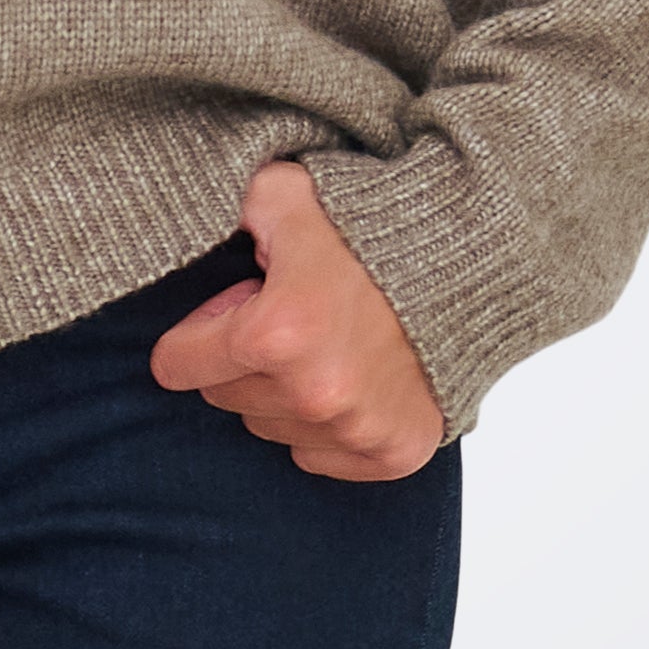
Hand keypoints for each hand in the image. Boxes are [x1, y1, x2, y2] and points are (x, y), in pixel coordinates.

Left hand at [148, 158, 447, 477]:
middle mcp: (314, 393)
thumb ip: (224, 207)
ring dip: (282, 391)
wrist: (472, 256)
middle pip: (223, 397)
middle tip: (283, 317)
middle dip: (239, 359)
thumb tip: (178, 217)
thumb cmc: (372, 224)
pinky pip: (318, 454)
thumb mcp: (284, 193)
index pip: (176, 364)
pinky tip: (351, 375)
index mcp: (276, 333)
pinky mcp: (393, 452)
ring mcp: (355, 429)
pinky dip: (326, 423)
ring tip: (322, 341)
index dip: (196, 332)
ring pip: (269, 426)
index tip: (230, 311)